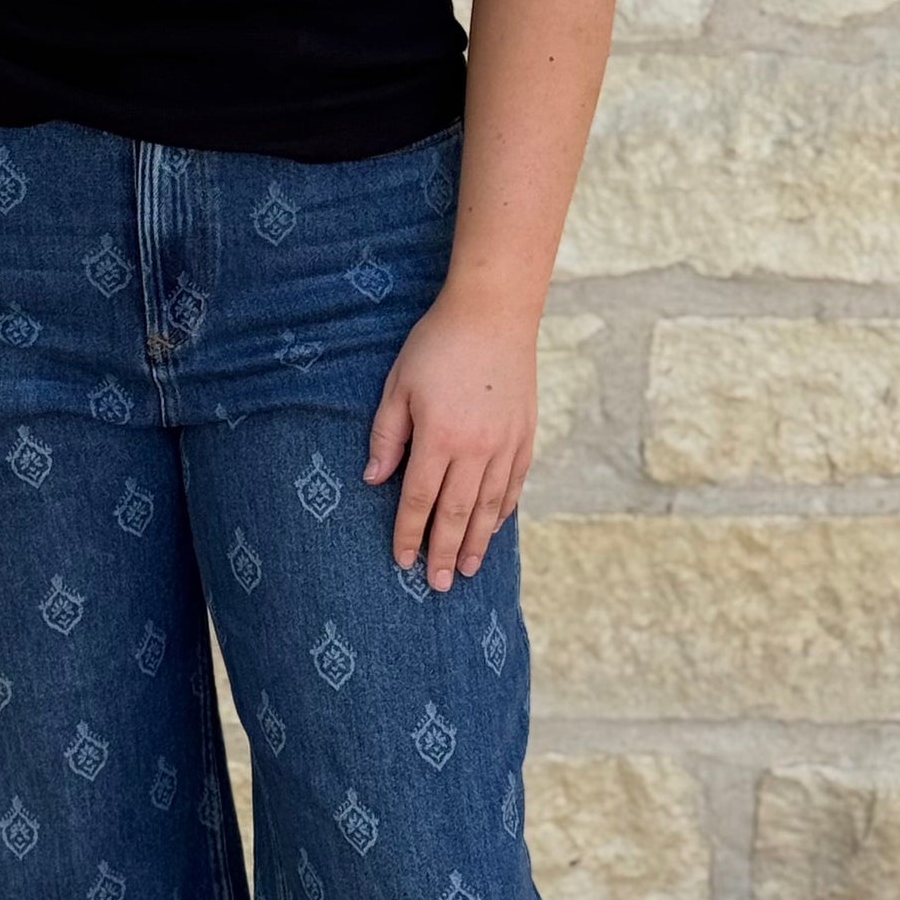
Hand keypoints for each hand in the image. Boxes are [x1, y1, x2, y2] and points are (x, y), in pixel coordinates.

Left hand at [363, 289, 537, 591]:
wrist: (494, 314)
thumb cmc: (436, 345)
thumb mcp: (398, 385)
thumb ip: (387, 436)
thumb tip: (374, 479)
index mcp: (439, 438)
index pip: (418, 501)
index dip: (408, 534)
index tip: (402, 562)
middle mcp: (476, 449)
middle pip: (457, 514)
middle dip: (443, 552)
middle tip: (438, 585)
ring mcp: (506, 444)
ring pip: (490, 507)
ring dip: (477, 542)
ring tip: (467, 569)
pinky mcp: (526, 435)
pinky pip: (514, 485)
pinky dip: (503, 511)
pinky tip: (493, 528)